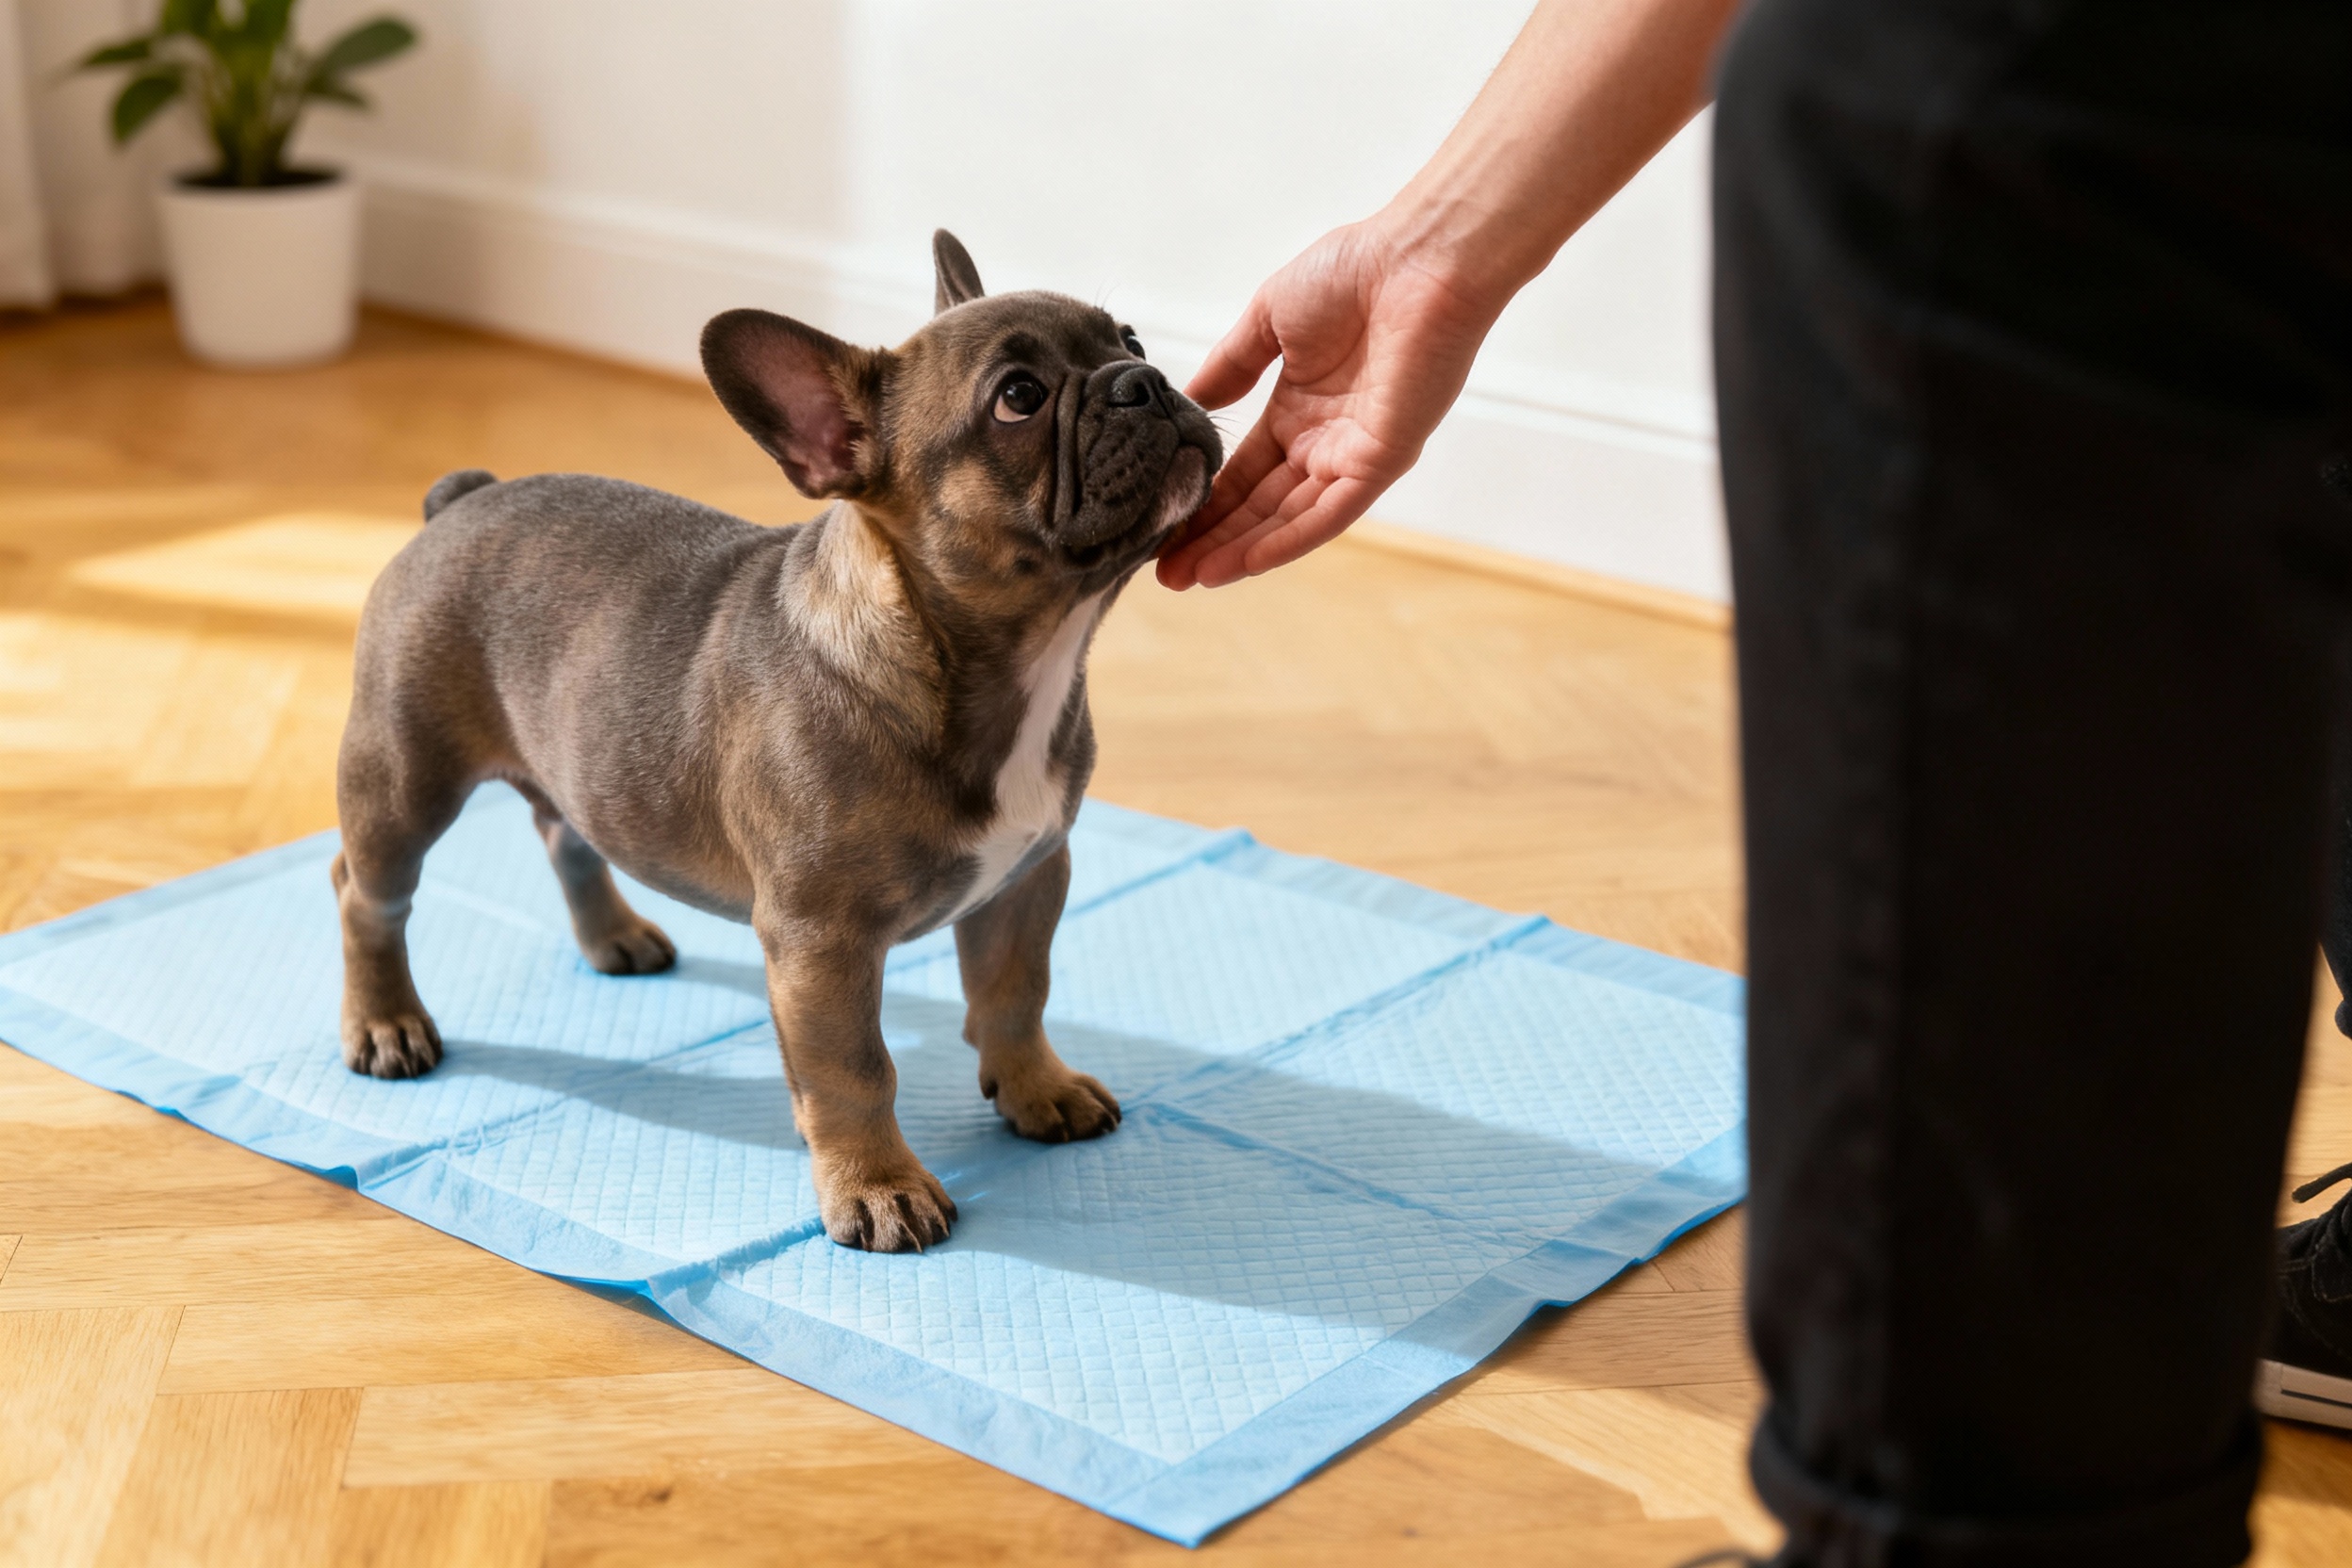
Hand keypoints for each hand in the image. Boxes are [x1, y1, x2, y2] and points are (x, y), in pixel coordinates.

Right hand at [1156, 219, 1499, 589]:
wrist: (1417, 257)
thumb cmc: (1354, 270)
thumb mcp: (1269, 318)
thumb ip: (1232, 365)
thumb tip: (1192, 400)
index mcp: (1300, 408)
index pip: (1244, 471)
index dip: (1204, 500)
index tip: (1162, 527)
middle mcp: (1325, 440)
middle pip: (1261, 505)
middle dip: (1212, 538)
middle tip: (1163, 572)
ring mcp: (1353, 454)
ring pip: (1289, 519)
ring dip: (1240, 550)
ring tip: (1188, 577)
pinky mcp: (1382, 460)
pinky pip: (1330, 514)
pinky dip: (1287, 541)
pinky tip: (1244, 562)